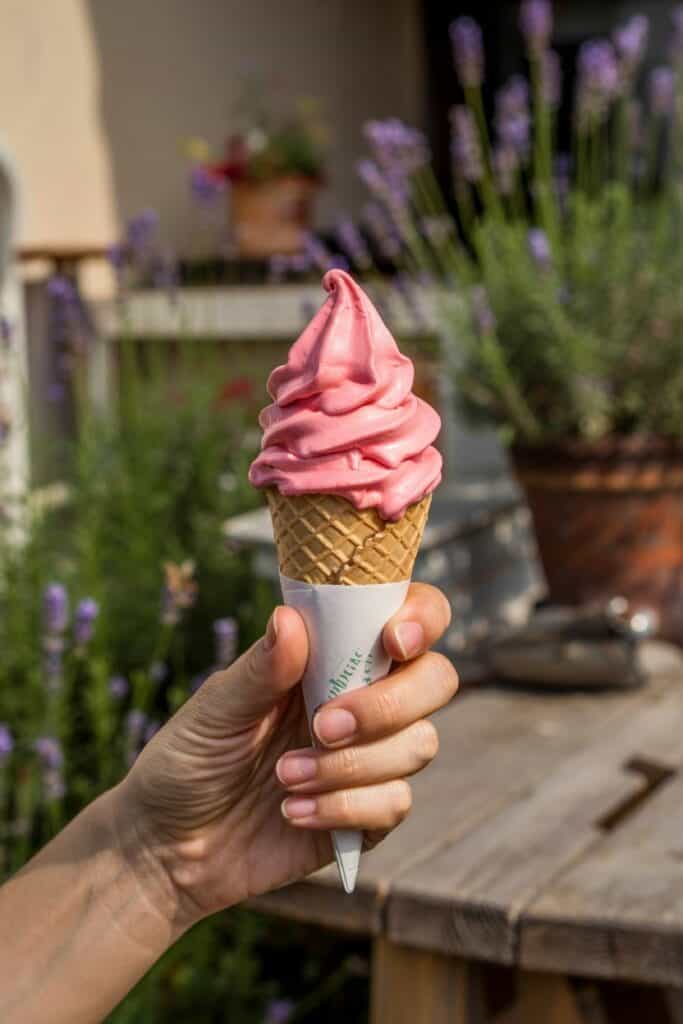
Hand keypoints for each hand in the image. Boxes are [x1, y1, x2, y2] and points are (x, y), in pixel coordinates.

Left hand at [115, 583, 455, 928]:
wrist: (169, 847)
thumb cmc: (188, 759)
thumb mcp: (214, 709)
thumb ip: (261, 668)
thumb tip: (290, 617)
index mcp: (331, 656)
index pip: (409, 618)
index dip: (421, 619)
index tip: (392, 640)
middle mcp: (363, 698)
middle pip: (436, 680)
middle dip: (388, 705)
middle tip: (322, 726)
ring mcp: (371, 756)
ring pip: (419, 743)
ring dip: (353, 764)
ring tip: (283, 778)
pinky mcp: (368, 814)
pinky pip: (396, 803)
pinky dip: (345, 807)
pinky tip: (292, 813)